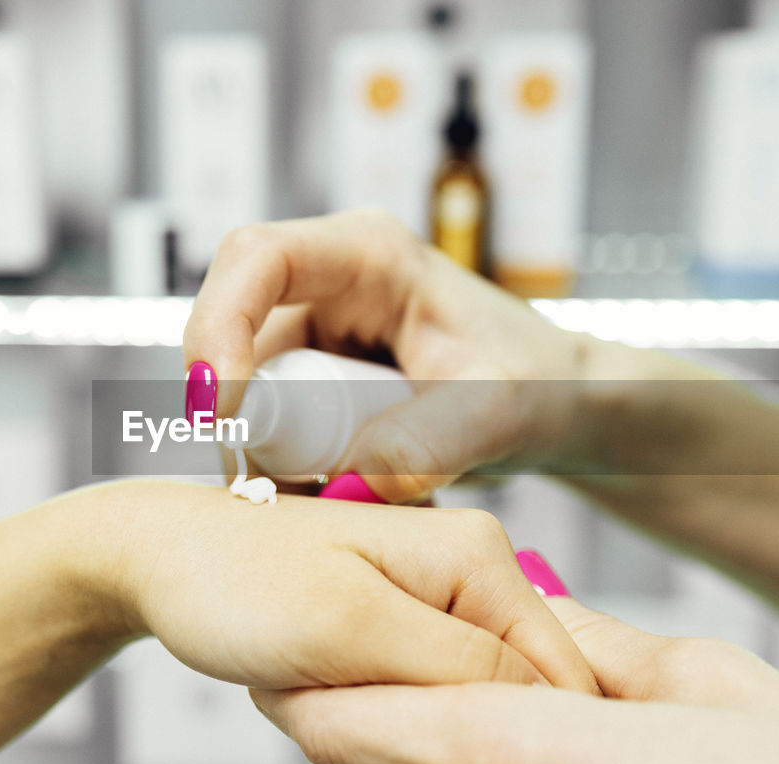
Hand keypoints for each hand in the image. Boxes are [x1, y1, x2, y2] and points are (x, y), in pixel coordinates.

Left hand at [66, 479, 598, 693]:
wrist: (163, 560)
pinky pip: (427, 689)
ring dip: (411, 717)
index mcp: (477, 555)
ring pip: (467, 698)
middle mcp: (471, 566)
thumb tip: (547, 705)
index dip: (523, 734)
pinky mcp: (407, 618)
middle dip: (449, 723)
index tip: (442, 752)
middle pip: (514, 689)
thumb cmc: (232, 581)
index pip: (556, 673)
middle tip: (354, 706)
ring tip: (330, 687)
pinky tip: (332, 687)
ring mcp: (438, 592)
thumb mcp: (345, 628)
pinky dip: (385, 707)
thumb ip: (454, 665)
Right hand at [182, 210, 647, 502]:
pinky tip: (336, 493)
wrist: (558, 405)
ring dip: (267, 449)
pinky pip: (268, 423)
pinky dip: (287, 466)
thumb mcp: (501, 407)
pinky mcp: (311, 381)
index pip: (257, 258)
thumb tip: (356, 481)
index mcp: (367, 254)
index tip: (222, 411)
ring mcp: (315, 333)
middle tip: (276, 483)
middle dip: (239, 409)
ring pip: (246, 388)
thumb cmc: (542, 381)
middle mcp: (327, 283)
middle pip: (232, 329)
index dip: (219, 324)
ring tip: (333, 493)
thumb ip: (436, 440)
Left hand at [252, 590, 778, 763]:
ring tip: (631, 761)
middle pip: (418, 754)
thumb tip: (527, 620)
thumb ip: (583, 646)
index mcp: (517, 754)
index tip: (277, 662)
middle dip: (446, 706)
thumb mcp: (699, 680)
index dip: (300, 687)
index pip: (342, 722)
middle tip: (544, 689)